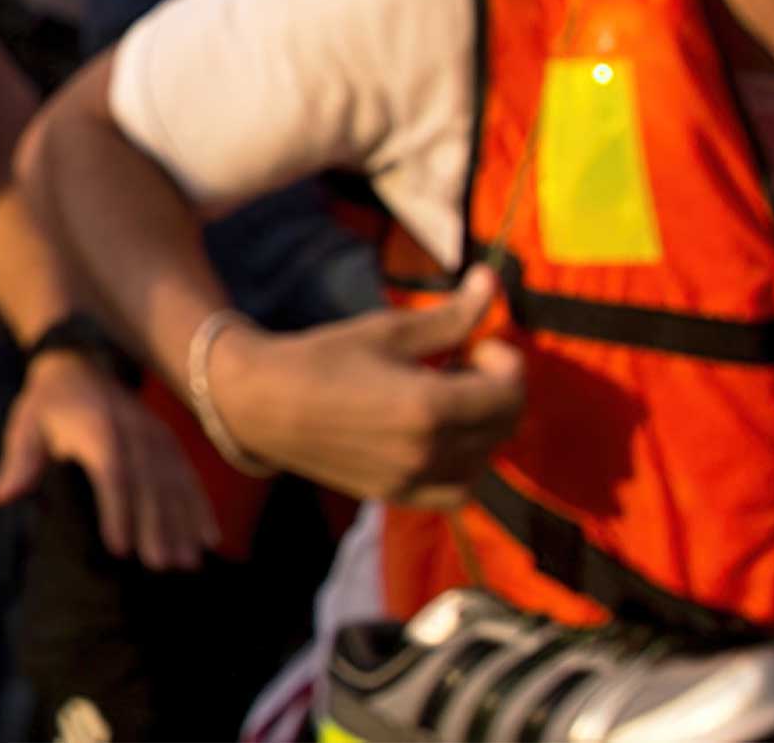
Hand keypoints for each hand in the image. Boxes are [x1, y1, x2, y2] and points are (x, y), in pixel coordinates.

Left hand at [0, 349, 219, 570]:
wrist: (78, 364)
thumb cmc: (46, 406)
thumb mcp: (25, 427)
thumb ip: (19, 462)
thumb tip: (1, 497)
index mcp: (95, 428)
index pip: (111, 472)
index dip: (117, 510)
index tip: (120, 549)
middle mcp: (132, 431)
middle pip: (148, 484)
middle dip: (156, 527)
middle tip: (161, 568)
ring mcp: (155, 435)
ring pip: (174, 484)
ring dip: (183, 525)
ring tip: (187, 565)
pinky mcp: (169, 442)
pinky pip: (188, 476)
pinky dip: (200, 507)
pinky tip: (208, 539)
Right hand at [204, 271, 527, 507]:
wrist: (264, 404)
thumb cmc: (324, 357)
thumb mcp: (390, 330)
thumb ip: (451, 315)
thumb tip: (493, 278)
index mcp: (430, 406)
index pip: (509, 393)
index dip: (506, 363)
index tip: (478, 345)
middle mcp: (428, 451)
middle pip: (503, 427)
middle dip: (498, 391)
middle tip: (465, 365)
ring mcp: (413, 479)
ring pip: (484, 460)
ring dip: (483, 428)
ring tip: (449, 400)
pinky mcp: (397, 495)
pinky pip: (457, 490)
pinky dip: (463, 465)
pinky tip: (439, 437)